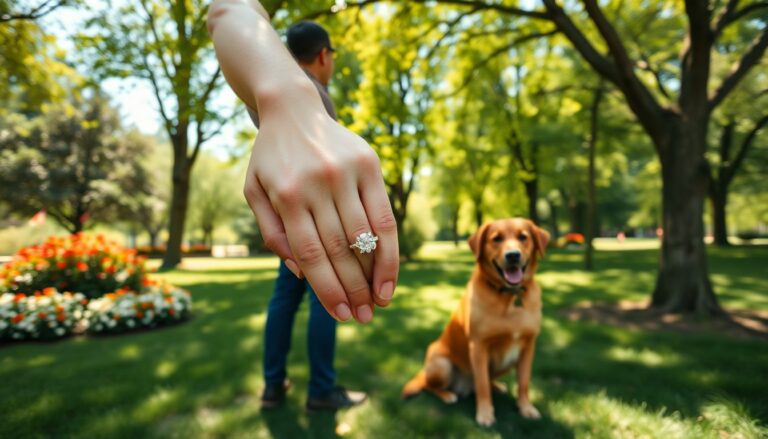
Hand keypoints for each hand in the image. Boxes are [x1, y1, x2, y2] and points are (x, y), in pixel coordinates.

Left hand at [244, 87, 398, 322]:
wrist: (292, 109)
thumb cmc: (271, 159)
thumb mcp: (255, 193)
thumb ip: (272, 233)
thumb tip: (301, 273)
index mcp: (287, 195)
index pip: (312, 254)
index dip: (327, 289)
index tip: (340, 314)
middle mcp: (318, 184)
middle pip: (341, 250)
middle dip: (353, 290)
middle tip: (361, 318)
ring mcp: (346, 173)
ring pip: (366, 237)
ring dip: (375, 276)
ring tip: (378, 303)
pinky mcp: (369, 165)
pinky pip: (384, 215)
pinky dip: (389, 249)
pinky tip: (389, 274)